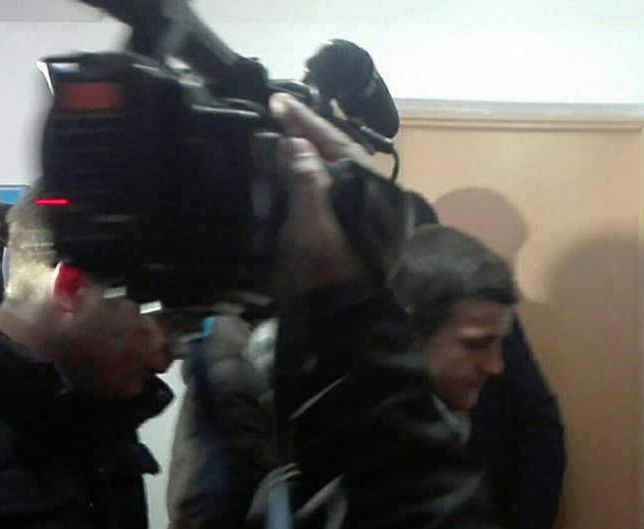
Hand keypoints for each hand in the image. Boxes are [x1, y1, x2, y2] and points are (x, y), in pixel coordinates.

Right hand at [269, 93, 365, 291]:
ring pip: (332, 167)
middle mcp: (365, 193)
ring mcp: (355, 209)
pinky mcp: (343, 223)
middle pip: (336, 151)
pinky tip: (288, 165)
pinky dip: (305, 171)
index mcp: (364, 188)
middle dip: (308, 129)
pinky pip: (325, 186)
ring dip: (307, 148)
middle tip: (278, 108)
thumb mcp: (312, 224)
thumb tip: (295, 142)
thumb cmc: (326, 268)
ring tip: (281, 128)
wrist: (339, 313)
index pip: (334, 142)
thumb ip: (306, 180)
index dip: (306, 120)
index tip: (279, 100)